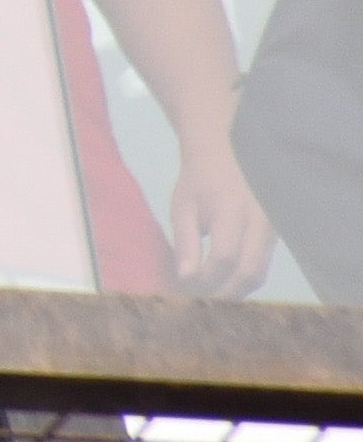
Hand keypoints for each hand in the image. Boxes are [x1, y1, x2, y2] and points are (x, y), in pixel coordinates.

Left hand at [168, 122, 274, 296]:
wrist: (225, 156)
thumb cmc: (198, 183)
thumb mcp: (183, 208)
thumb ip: (186, 243)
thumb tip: (186, 279)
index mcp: (230, 210)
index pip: (225, 256)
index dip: (207, 278)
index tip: (188, 288)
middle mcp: (258, 221)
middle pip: (248, 271)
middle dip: (224, 292)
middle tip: (200, 303)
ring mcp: (272, 229)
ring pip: (260, 273)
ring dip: (236, 290)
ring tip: (210, 297)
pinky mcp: (276, 236)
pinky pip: (263, 266)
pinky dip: (245, 280)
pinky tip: (225, 285)